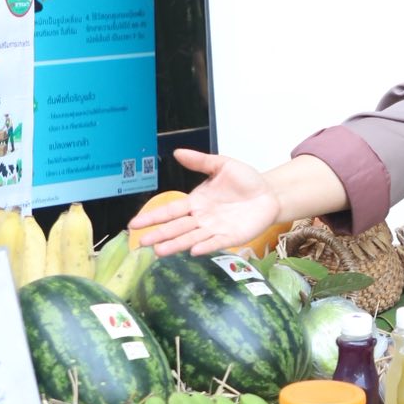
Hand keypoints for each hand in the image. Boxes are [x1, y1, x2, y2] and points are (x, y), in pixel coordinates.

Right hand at [128, 149, 279, 257]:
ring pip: (191, 238)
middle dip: (159, 235)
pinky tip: (193, 251)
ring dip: (176, 245)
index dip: (153, 217)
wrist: (269, 193)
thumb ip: (200, 161)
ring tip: (159, 251)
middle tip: (140, 243)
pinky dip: (205, 246)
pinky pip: (216, 243)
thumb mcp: (222, 165)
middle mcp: (202, 218)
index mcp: (196, 202)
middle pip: (177, 228)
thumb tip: (178, 152)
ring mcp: (215, 229)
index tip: (134, 223)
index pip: (170, 211)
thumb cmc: (246, 181)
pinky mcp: (231, 237)